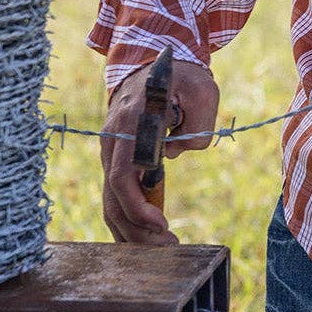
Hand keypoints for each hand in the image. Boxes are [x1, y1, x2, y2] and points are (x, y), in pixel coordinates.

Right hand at [100, 56, 219, 244]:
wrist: (154, 65)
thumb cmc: (181, 78)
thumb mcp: (201, 91)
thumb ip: (195, 125)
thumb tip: (173, 155)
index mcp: (129, 124)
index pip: (121, 176)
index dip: (137, 206)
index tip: (162, 223)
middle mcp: (112, 141)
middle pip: (112, 198)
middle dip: (137, 229)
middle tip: (170, 245)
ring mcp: (110, 152)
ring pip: (110, 202)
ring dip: (132, 230)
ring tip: (165, 245)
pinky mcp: (117, 160)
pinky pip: (116, 196)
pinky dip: (129, 219)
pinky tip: (147, 237)